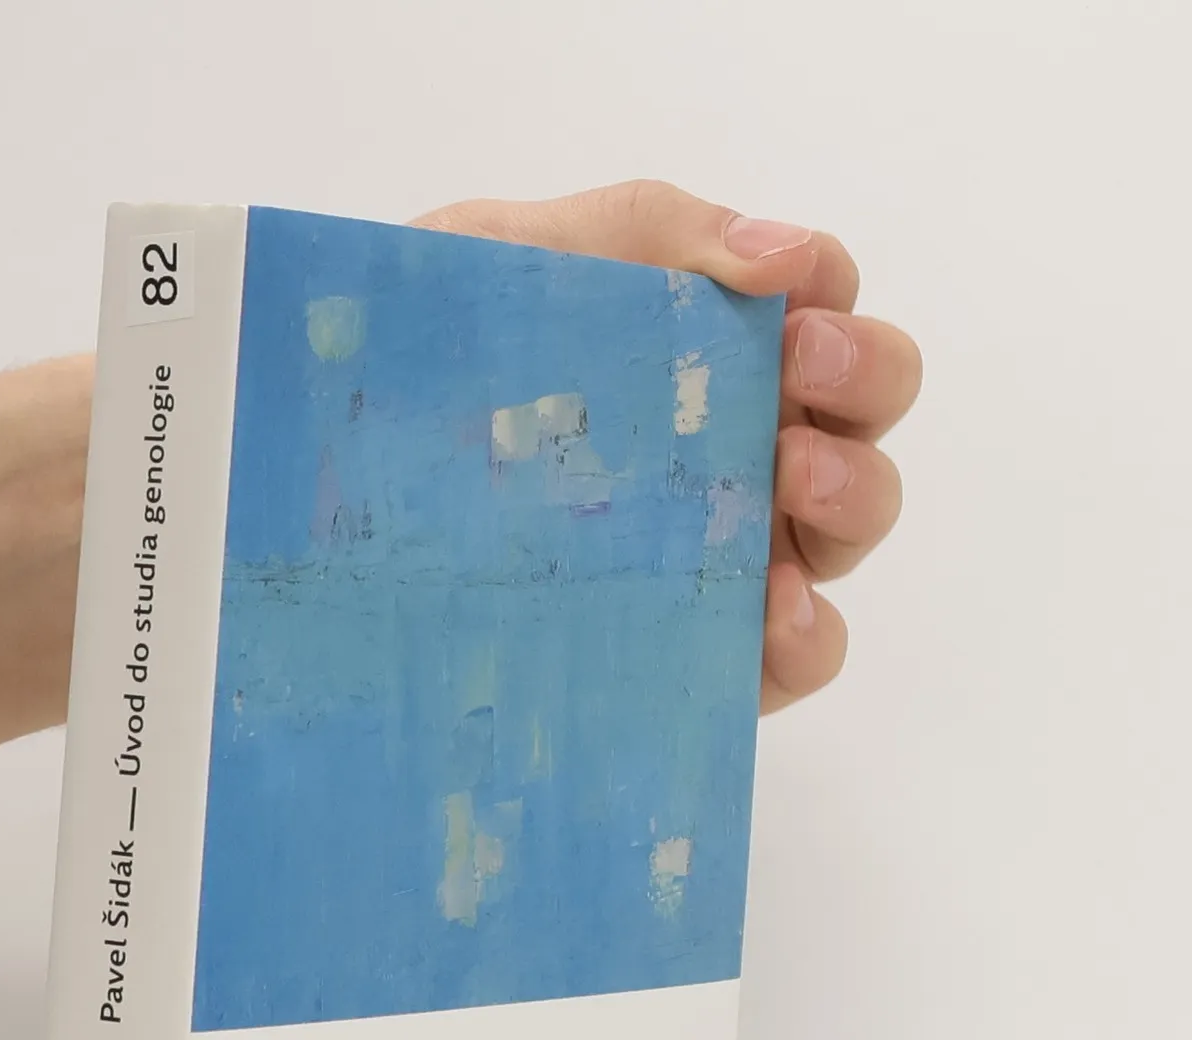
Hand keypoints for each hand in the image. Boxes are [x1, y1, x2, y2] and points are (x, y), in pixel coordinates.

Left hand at [413, 181, 919, 712]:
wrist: (326, 481)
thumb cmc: (429, 365)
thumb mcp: (515, 258)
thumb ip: (652, 233)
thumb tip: (782, 258)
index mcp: (707, 342)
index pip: (822, 304)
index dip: (832, 301)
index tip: (792, 312)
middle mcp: (736, 442)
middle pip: (865, 409)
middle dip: (862, 381)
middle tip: (801, 375)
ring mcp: (728, 548)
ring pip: (850, 528)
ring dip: (853, 497)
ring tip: (793, 484)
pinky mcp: (702, 652)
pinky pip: (798, 654)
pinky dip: (810, 634)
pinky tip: (770, 613)